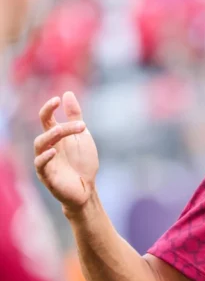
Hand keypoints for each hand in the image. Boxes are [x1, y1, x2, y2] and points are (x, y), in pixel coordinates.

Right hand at [33, 91, 98, 210]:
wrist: (87, 188)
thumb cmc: (82, 162)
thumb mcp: (82, 136)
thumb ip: (75, 116)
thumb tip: (67, 92)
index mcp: (56, 137)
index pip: (46, 119)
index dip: (49, 108)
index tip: (58, 99)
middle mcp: (48, 147)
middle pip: (47, 131)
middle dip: (62, 126)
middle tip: (81, 125)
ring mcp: (46, 161)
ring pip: (40, 145)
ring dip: (53, 137)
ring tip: (64, 131)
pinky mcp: (47, 176)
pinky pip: (41, 165)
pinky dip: (45, 158)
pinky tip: (53, 151)